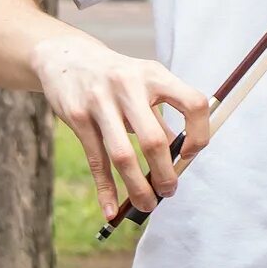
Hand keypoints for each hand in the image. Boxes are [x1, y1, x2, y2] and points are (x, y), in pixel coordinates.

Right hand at [32, 33, 210, 215]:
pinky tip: (112, 210)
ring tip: (147, 206)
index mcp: (155, 75)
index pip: (192, 103)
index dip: (199, 133)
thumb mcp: (144, 84)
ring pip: (122, 155)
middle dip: (165, 174)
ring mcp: (100, 101)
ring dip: (137, 188)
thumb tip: (182, 156)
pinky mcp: (77, 116)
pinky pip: (96, 160)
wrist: (67, 57)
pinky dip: (106, 190)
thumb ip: (162, 117)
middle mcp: (129, 85)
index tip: (190, 154)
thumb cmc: (117, 78)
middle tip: (169, 191)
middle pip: (154, 140)